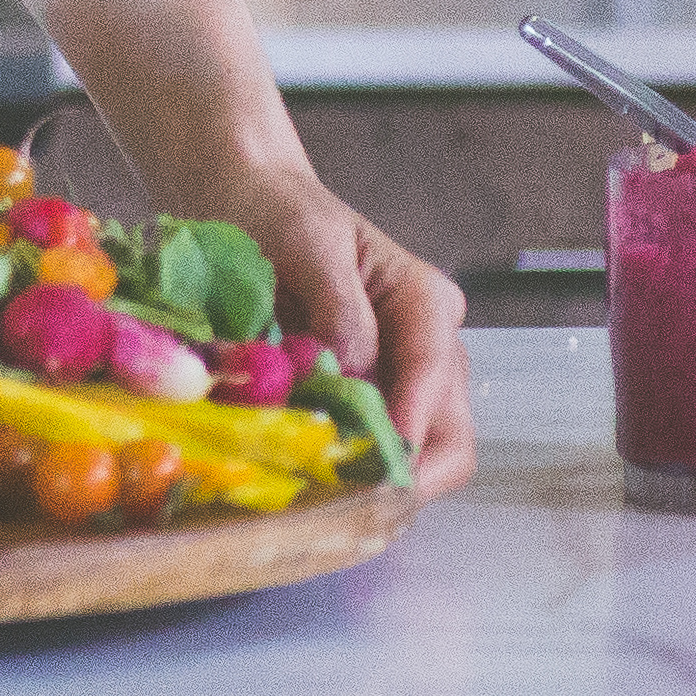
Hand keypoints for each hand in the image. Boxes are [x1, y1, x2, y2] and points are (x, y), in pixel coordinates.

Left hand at [210, 160, 474, 496]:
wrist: (247, 197)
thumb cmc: (279, 209)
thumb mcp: (308, 241)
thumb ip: (339, 304)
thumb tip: (356, 370)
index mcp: (425, 301)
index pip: (434, 376)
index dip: (409, 425)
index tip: (376, 462)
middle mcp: (429, 345)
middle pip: (447, 433)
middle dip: (405, 470)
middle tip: (351, 498)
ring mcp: (402, 374)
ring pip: (415, 448)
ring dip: (375, 473)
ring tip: (322, 491)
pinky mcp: (367, 393)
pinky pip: (374, 440)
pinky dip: (349, 461)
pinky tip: (309, 472)